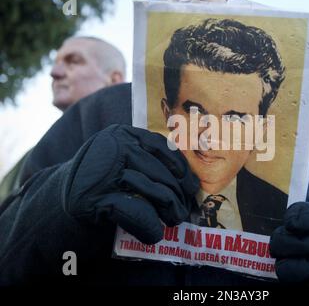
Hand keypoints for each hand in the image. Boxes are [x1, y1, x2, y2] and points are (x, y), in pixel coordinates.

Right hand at [61, 124, 199, 244]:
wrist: (57, 206)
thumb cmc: (101, 185)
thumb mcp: (122, 163)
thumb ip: (146, 161)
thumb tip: (189, 181)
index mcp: (120, 134)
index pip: (160, 146)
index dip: (180, 167)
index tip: (191, 185)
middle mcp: (110, 146)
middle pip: (159, 171)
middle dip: (177, 194)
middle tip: (184, 210)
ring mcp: (99, 171)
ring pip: (151, 190)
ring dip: (169, 209)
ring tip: (175, 220)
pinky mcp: (90, 199)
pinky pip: (135, 211)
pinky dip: (149, 226)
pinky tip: (155, 234)